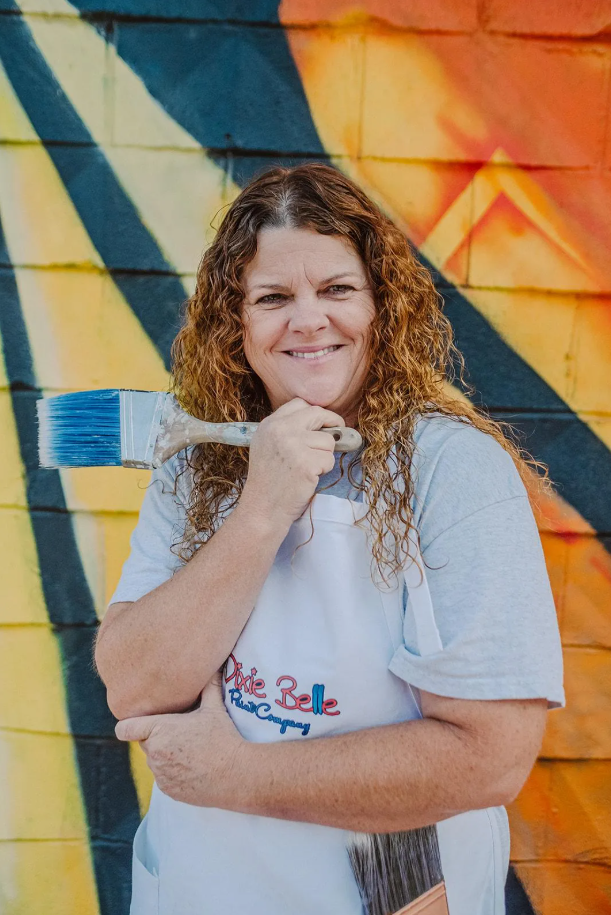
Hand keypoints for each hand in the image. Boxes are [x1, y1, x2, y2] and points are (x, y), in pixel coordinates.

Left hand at [114, 671, 245, 807]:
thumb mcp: (215, 708)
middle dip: (156, 738)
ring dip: (165, 756)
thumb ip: (209, 686)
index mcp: (159, 730)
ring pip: (154, 761)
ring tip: (189, 752)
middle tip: (179, 734)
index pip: (125, 729)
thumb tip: (214, 666)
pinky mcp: (168, 790)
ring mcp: (160, 774)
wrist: (236, 774)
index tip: (137, 724)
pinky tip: (193, 768)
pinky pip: (164, 778)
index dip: (129, 725)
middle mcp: (154, 753)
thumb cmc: (223, 737)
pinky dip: (174, 773)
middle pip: (144, 743)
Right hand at [241, 397, 345, 529]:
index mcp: (270, 424)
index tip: (324, 423)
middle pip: (318, 414)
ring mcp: (293, 445)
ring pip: (328, 441)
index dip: (316, 413)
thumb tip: (324, 423)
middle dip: (334, 423)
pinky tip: (308, 479)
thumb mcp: (267, 446)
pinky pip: (330, 460)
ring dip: (325, 456)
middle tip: (339, 434)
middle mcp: (280, 430)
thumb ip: (288, 430)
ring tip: (307, 469)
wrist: (263, 509)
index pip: (300, 404)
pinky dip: (324, 471)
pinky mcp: (306, 463)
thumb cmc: (269, 481)